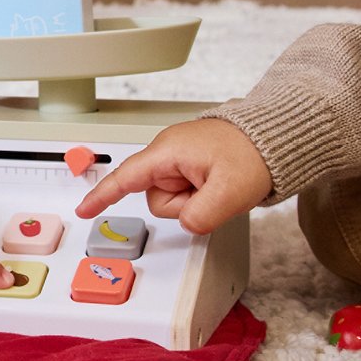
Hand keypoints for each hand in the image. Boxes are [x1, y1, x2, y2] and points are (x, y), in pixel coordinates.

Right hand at [74, 117, 271, 234]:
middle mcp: (169, 150)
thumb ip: (199, 216)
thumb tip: (187, 223)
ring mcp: (180, 157)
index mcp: (168, 151)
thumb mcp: (229, 193)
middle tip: (213, 194)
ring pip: (172, 197)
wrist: (276, 137)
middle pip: (156, 196)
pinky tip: (218, 185)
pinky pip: (186, 191)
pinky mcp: (191, 163)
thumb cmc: (254, 153)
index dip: (103, 195)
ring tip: (219, 186)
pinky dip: (201, 195)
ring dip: (195, 201)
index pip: (125, 177)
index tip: (84, 209)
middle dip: (183, 205)